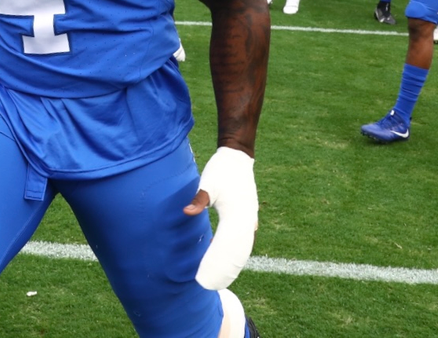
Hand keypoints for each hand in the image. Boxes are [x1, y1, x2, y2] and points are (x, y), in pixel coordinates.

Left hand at [185, 147, 257, 289]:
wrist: (237, 155)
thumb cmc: (222, 169)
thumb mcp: (209, 183)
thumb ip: (198, 200)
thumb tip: (186, 213)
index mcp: (238, 216)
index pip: (228, 247)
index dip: (219, 262)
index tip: (209, 273)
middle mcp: (248, 219)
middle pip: (240, 250)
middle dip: (229, 266)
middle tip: (217, 280)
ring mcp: (251, 216)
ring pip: (245, 243)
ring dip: (235, 258)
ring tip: (224, 271)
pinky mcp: (249, 212)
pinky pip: (245, 235)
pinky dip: (238, 246)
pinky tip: (227, 250)